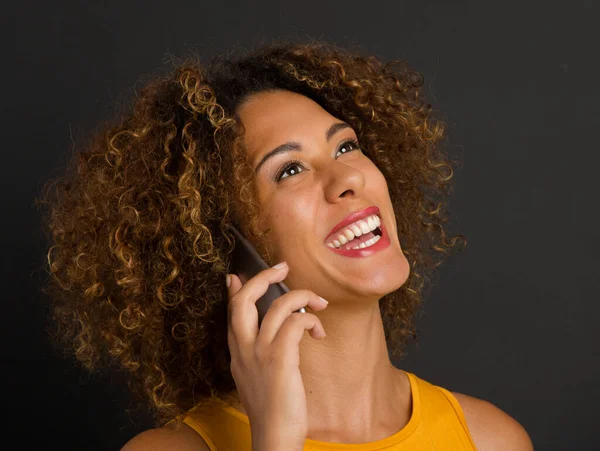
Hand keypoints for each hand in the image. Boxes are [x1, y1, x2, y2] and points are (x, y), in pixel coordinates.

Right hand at [226, 262, 327, 449]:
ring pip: (279, 306)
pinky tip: (318, 332)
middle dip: (263, 276)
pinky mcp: (280, 358)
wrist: (274, 436)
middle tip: (282, 268)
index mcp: (237, 352)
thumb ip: (253, 350)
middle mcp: (244, 348)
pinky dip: (310, 320)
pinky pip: (296, 323)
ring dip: (302, 297)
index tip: (239, 274)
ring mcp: (260, 352)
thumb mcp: (254, 376)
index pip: (232, 310)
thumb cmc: (272, 407)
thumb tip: (259, 329)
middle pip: (244, 299)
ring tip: (319, 304)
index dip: (237, 288)